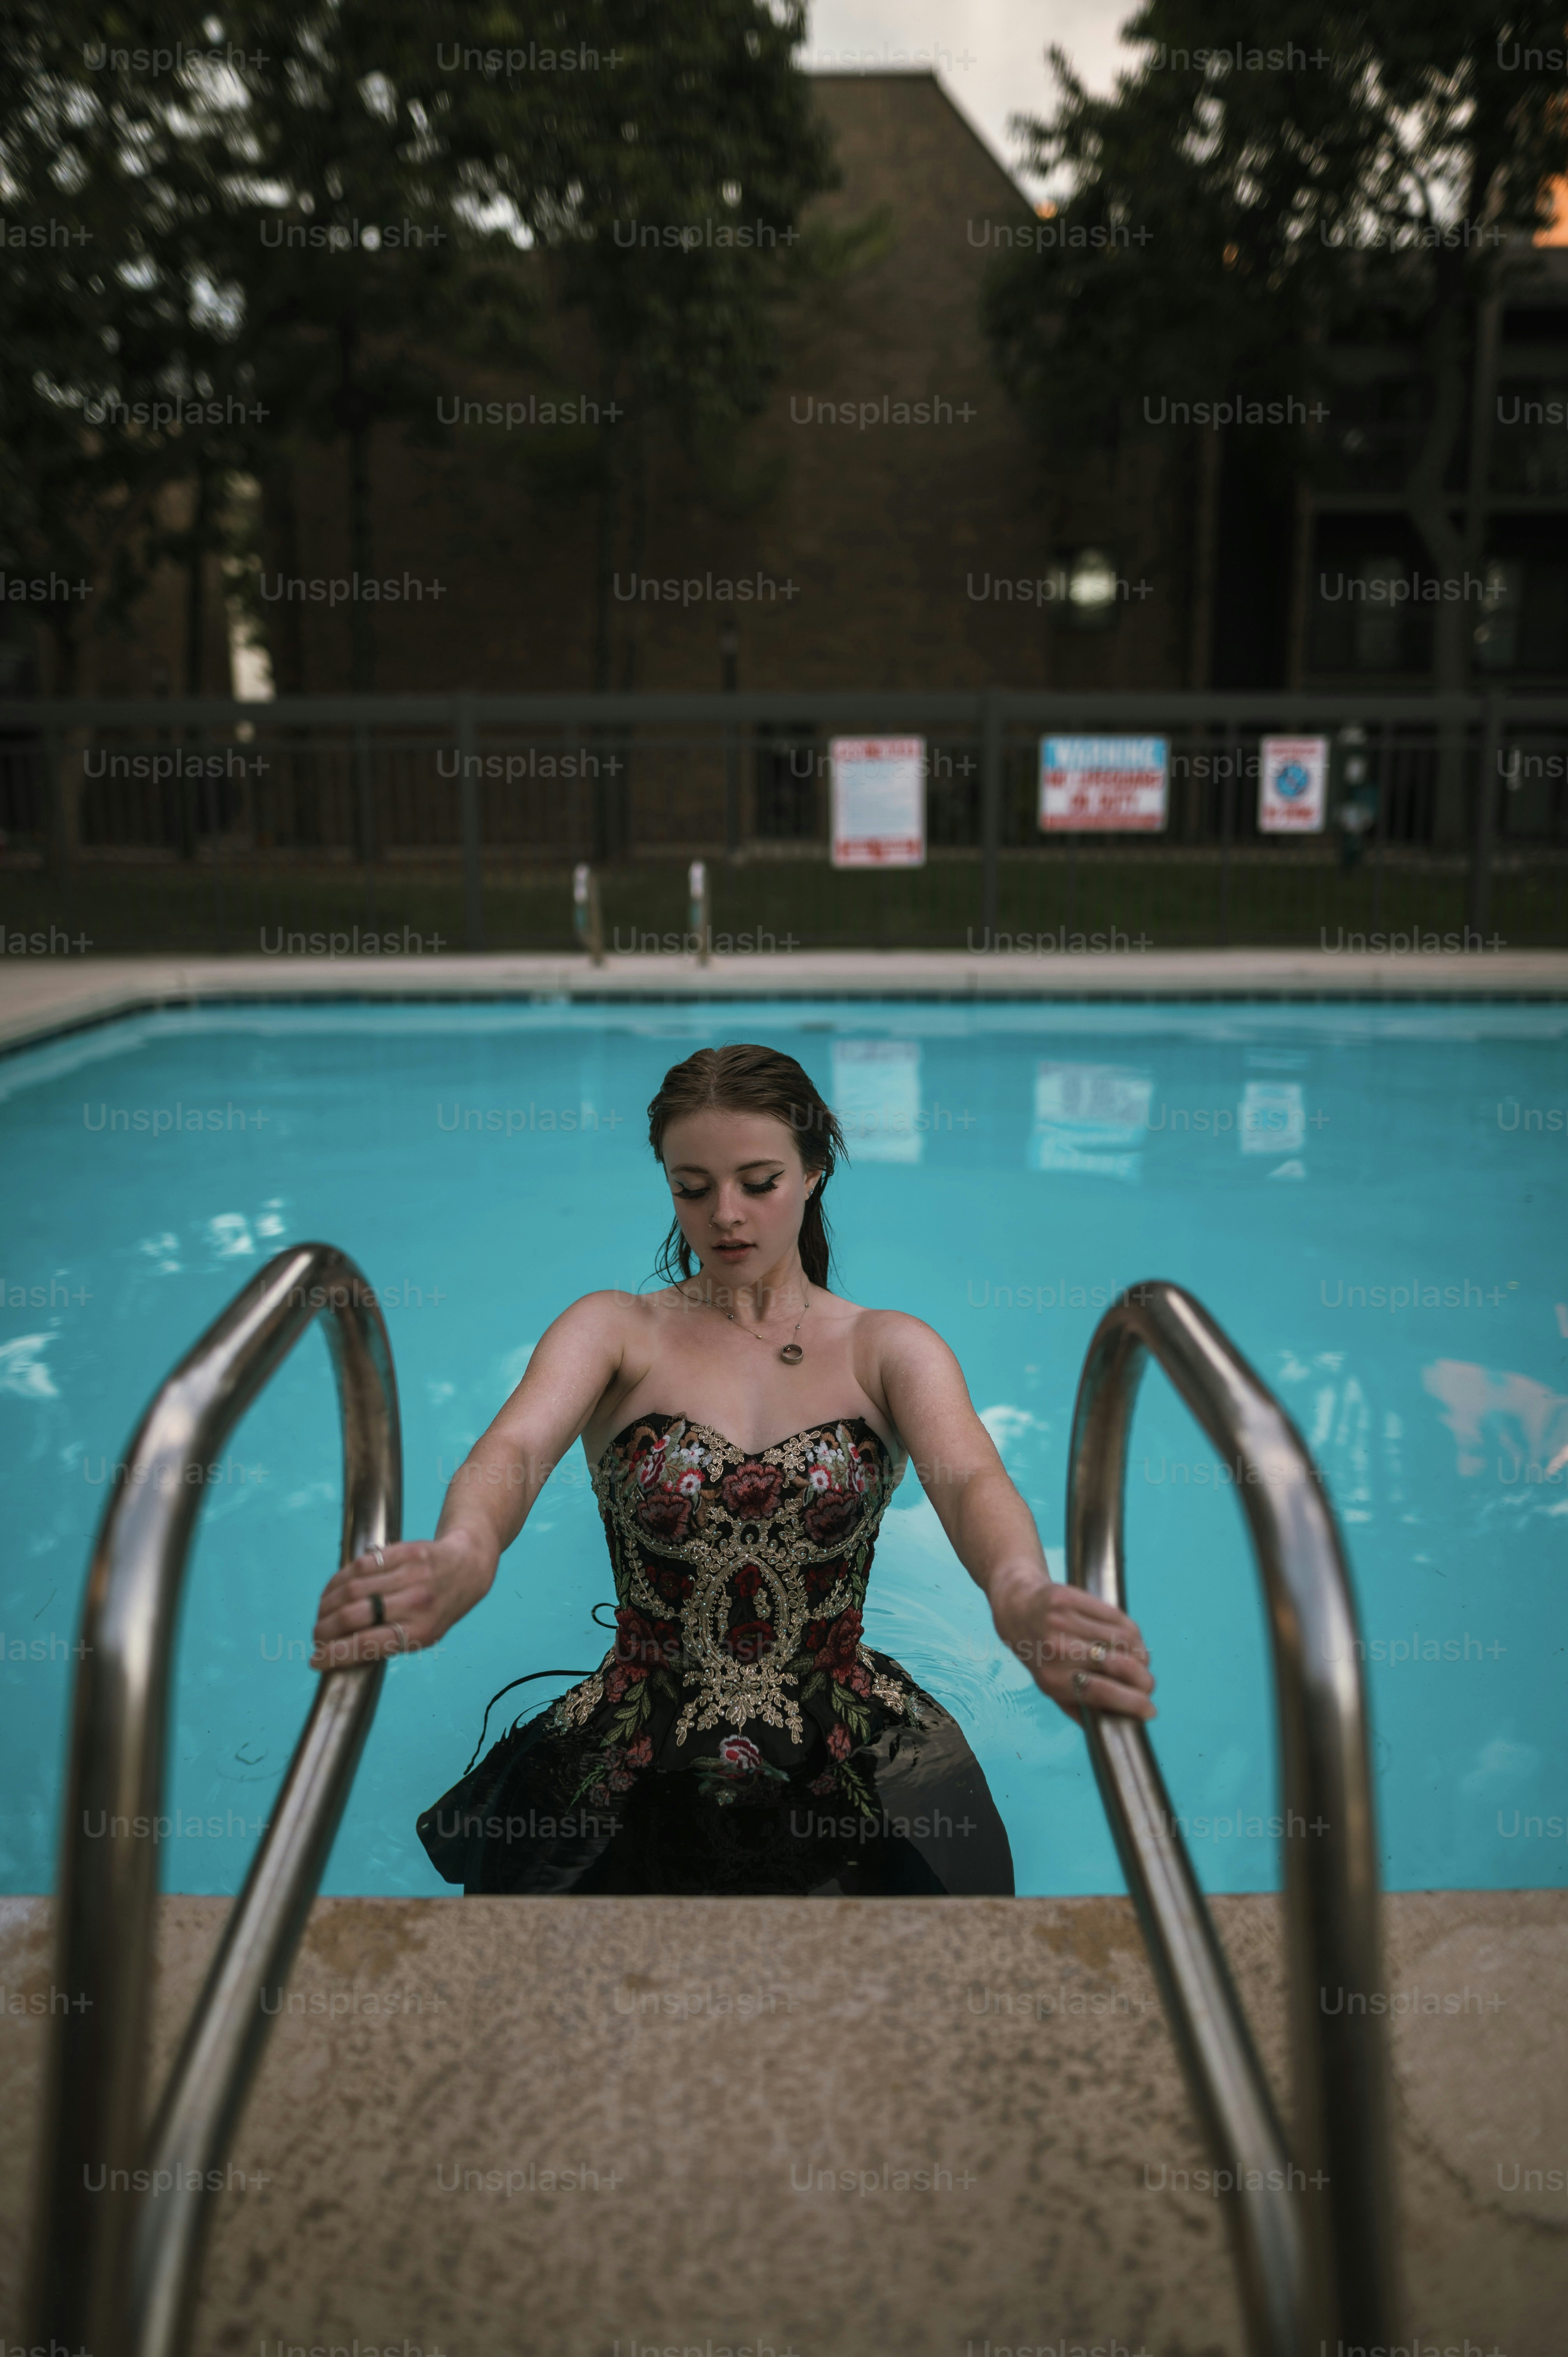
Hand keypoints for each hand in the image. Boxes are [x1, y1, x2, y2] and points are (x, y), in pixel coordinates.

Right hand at [310, 1532, 492, 1669]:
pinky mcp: (404, 1551)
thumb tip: (341, 1654)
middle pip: (354, 1615)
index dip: (336, 1654)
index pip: (368, 1644)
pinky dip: (339, 1580)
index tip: (316, 1660)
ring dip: (327, 1605)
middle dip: (326, 1629)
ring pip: (353, 1588)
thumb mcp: (424, 1635)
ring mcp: (410, 1574)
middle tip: (316, 1636)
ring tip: (320, 1615)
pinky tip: (331, 1592)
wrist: (466, 1567)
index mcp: (421, 1631)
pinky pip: (361, 1565)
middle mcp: (416, 1602)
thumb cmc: (439, 1608)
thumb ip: (389, 1642)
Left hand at [992, 1574, 1155, 1724]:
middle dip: (1143, 1680)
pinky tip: (1132, 1640)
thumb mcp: (1051, 1687)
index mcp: (1053, 1679)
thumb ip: (1079, 1707)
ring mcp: (1063, 1621)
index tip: (1149, 1711)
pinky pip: (1116, 1617)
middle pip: (1120, 1665)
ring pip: (1124, 1639)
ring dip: (1141, 1654)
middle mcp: (1058, 1649)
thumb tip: (1113, 1729)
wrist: (1017, 1608)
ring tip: (1141, 1662)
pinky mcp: (1071, 1599)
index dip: (1133, 1703)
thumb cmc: (1041, 1654)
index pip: (1103, 1693)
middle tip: (1148, 1685)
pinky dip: (1132, 1632)